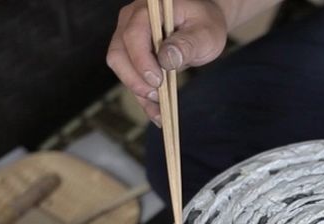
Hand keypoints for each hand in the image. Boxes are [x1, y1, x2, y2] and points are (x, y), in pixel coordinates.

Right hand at [107, 0, 228, 123]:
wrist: (202, 24)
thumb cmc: (205, 24)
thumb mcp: (205, 33)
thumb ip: (187, 44)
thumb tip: (166, 59)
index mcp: (149, 9)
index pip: (133, 35)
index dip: (141, 60)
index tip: (158, 80)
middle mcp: (131, 21)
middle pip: (118, 54)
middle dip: (135, 80)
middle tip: (158, 96)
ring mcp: (128, 37)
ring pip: (121, 68)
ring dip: (138, 92)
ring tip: (160, 111)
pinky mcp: (132, 55)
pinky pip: (131, 78)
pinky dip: (143, 98)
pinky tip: (158, 114)